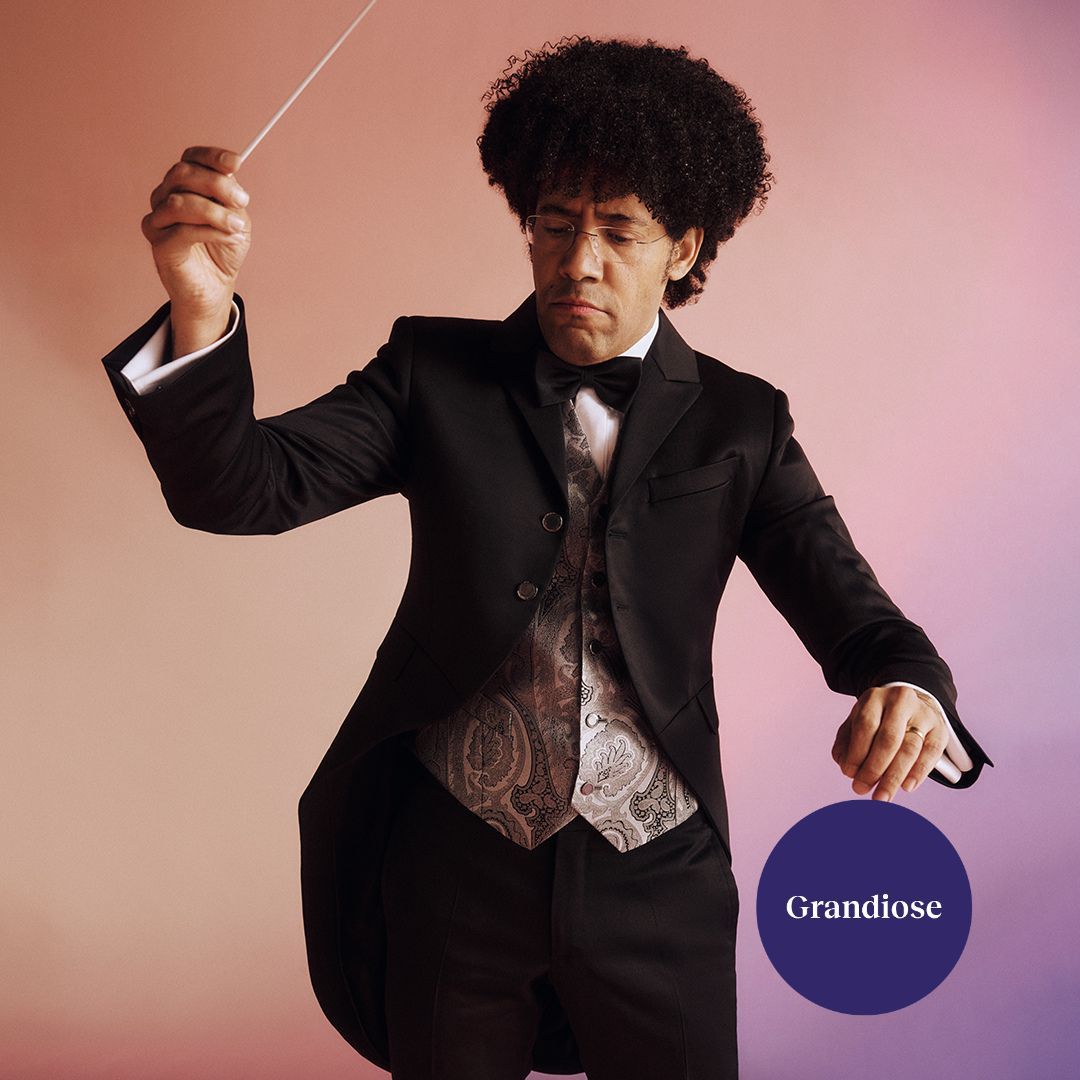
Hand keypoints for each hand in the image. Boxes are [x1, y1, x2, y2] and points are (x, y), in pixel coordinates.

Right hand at [141, 146, 251, 354]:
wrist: (216, 286)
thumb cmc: (223, 249)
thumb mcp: (236, 218)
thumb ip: (230, 197)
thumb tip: (230, 174)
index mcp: (183, 185)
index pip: (190, 158)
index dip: (211, 157)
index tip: (237, 163)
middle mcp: (164, 197)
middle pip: (183, 174)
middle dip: (217, 184)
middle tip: (243, 200)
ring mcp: (158, 220)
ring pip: (180, 202)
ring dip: (215, 212)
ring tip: (238, 227)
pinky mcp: (159, 244)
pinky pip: (182, 230)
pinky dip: (210, 231)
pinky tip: (228, 237)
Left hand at [831, 685, 947, 801]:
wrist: (910, 704)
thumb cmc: (878, 718)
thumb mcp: (857, 722)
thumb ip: (847, 742)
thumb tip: (846, 768)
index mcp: (875, 697)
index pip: (865, 726)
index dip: (856, 752)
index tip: (849, 775)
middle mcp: (901, 702)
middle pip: (889, 739)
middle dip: (874, 769)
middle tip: (861, 789)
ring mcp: (923, 714)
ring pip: (910, 749)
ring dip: (894, 777)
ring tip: (882, 796)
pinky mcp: (940, 728)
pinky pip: (931, 753)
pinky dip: (919, 772)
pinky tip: (907, 787)